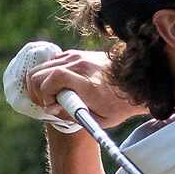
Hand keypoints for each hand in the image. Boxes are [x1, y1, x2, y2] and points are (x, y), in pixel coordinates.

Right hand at [27, 48, 146, 127]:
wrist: (136, 83)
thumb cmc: (118, 105)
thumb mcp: (98, 119)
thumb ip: (72, 115)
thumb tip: (52, 108)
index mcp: (86, 83)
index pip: (52, 79)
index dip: (45, 95)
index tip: (52, 107)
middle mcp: (80, 65)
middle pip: (41, 72)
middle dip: (38, 91)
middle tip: (48, 103)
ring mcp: (78, 56)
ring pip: (43, 65)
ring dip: (42, 82)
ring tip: (51, 96)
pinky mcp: (78, 54)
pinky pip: (53, 61)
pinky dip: (49, 73)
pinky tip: (57, 86)